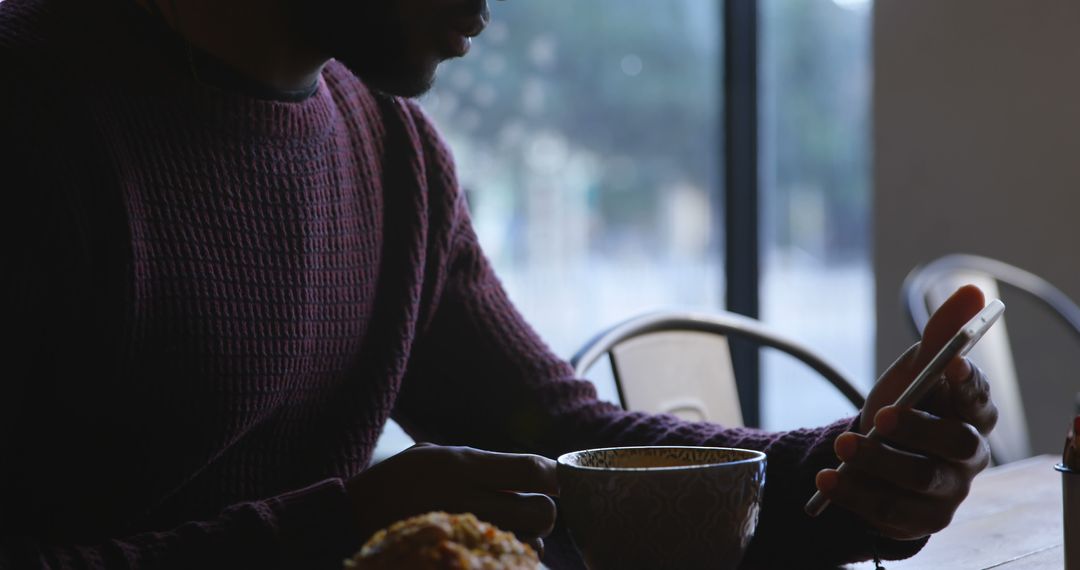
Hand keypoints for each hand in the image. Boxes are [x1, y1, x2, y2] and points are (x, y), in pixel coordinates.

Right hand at [346, 443, 557, 551]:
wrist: (346, 521)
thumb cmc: (393, 483)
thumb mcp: (430, 454)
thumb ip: (479, 461)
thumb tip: (535, 471)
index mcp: (461, 464)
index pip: (534, 470)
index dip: (555, 478)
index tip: (553, 482)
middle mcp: (466, 498)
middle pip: (543, 511)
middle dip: (544, 512)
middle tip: (530, 510)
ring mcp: (462, 532)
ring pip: (529, 543)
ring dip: (527, 539)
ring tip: (505, 531)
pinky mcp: (458, 555)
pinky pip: (503, 562)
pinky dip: (507, 557)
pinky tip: (490, 548)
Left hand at [815, 285, 997, 539]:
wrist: (873, 459)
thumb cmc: (903, 407)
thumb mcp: (913, 371)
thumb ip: (939, 335)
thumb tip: (971, 291)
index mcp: (972, 414)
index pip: (980, 399)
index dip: (969, 383)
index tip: (950, 365)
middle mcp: (968, 456)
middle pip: (955, 444)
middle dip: (918, 428)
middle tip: (881, 416)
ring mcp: (947, 491)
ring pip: (919, 480)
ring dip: (878, 462)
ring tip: (842, 447)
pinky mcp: (919, 519)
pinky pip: (889, 511)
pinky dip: (854, 495)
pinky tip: (826, 481)